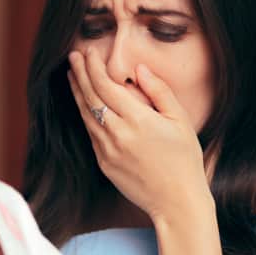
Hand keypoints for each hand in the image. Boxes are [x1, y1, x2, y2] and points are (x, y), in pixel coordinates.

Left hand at [66, 47, 210, 221]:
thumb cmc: (184, 160)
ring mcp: (107, 150)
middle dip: (79, 73)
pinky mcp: (104, 163)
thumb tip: (139, 69)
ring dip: (77, 93)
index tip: (89, 52)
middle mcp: (118, 134)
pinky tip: (84, 104)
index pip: (105, 85)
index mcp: (138, 119)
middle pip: (90, 97)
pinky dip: (85, 115)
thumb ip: (159, 91)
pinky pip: (91, 133)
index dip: (93, 67)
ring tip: (72, 75)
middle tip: (73, 56)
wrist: (176, 202)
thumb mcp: (180, 121)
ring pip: (85, 115)